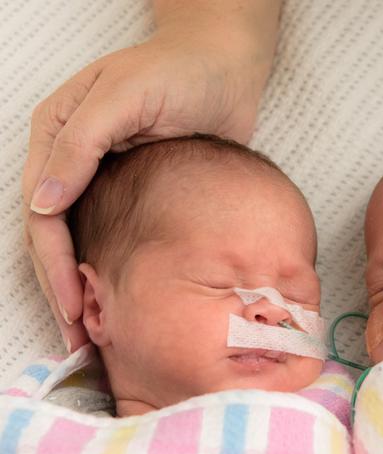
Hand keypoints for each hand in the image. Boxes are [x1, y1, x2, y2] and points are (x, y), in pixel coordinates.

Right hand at [22, 2, 280, 351]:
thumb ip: (80, 143)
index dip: (54, 266)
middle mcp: (73, 159)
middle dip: (65, 288)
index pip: (41, 213)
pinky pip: (119, 233)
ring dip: (87, 285)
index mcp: (55, 135)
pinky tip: (129, 295)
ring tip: (100, 331)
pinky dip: (118, 267)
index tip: (73, 311)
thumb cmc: (175, 71)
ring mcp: (105, 175)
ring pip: (85, 240)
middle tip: (82, 339)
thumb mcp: (122, 96)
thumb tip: (42, 205)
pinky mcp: (139, 187)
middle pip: (56, 235)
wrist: (224, 67)